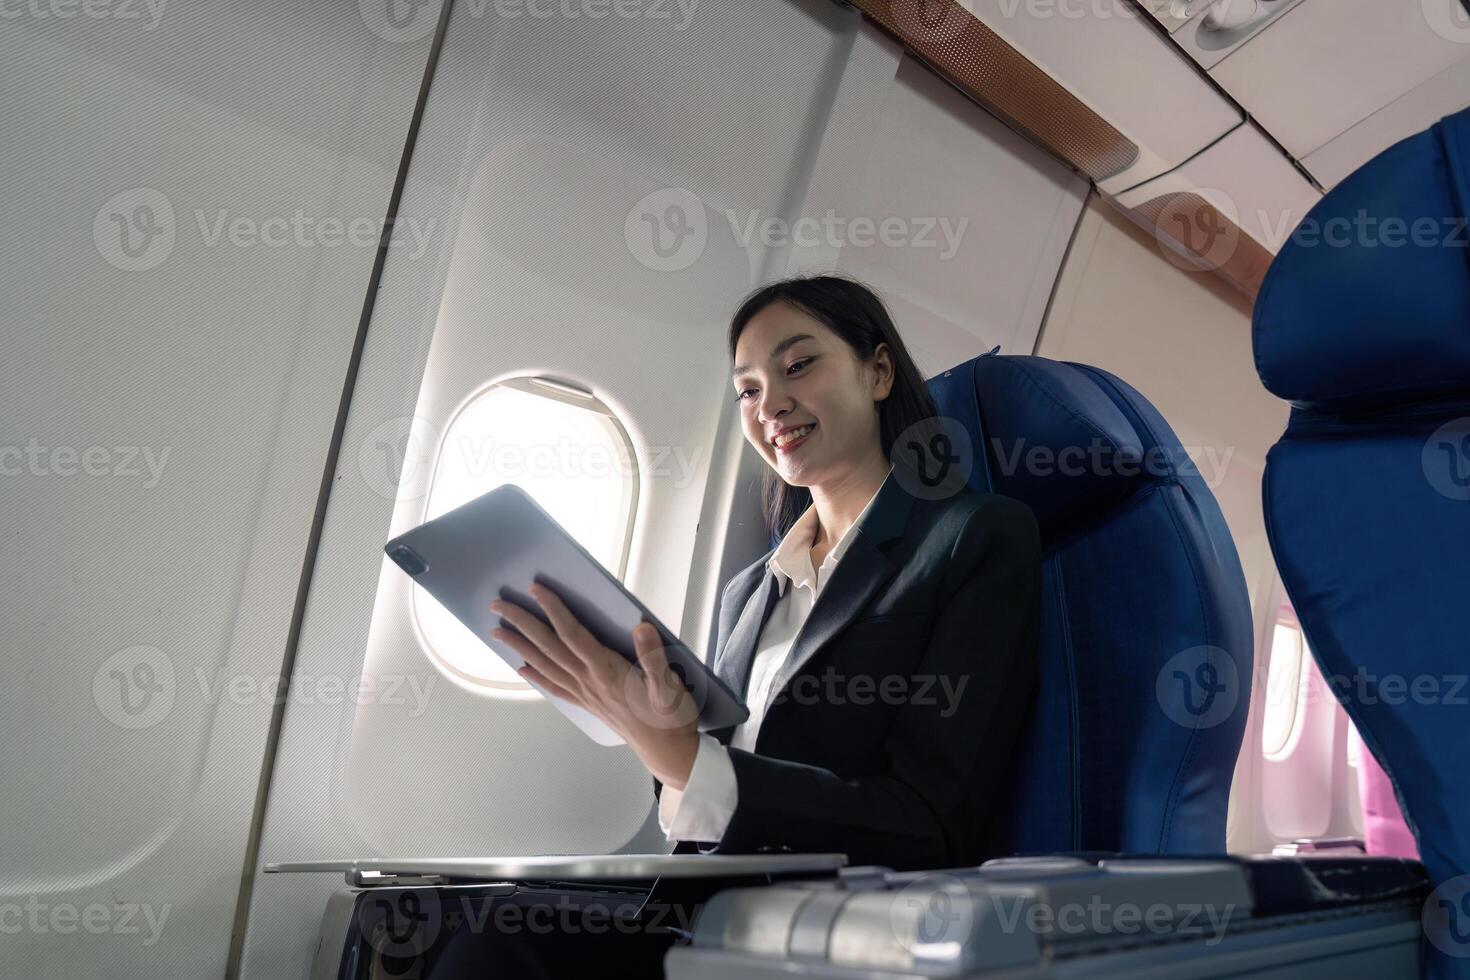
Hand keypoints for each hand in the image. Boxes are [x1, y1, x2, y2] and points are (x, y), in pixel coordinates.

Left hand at [489, 581, 700, 789]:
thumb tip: (641, 628)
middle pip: (548, 646)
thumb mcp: (671, 685)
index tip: (536, 588)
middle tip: (496, 604)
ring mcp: (586, 694)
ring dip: (519, 646)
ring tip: (497, 631)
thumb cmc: (670, 717)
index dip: (554, 609)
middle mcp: (589, 681)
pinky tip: (523, 667)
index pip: (573, 633)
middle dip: (521, 623)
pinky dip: (535, 675)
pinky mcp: (588, 704)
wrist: (667, 752)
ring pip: (545, 664)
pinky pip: (554, 687)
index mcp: (608, 671)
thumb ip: (654, 657)